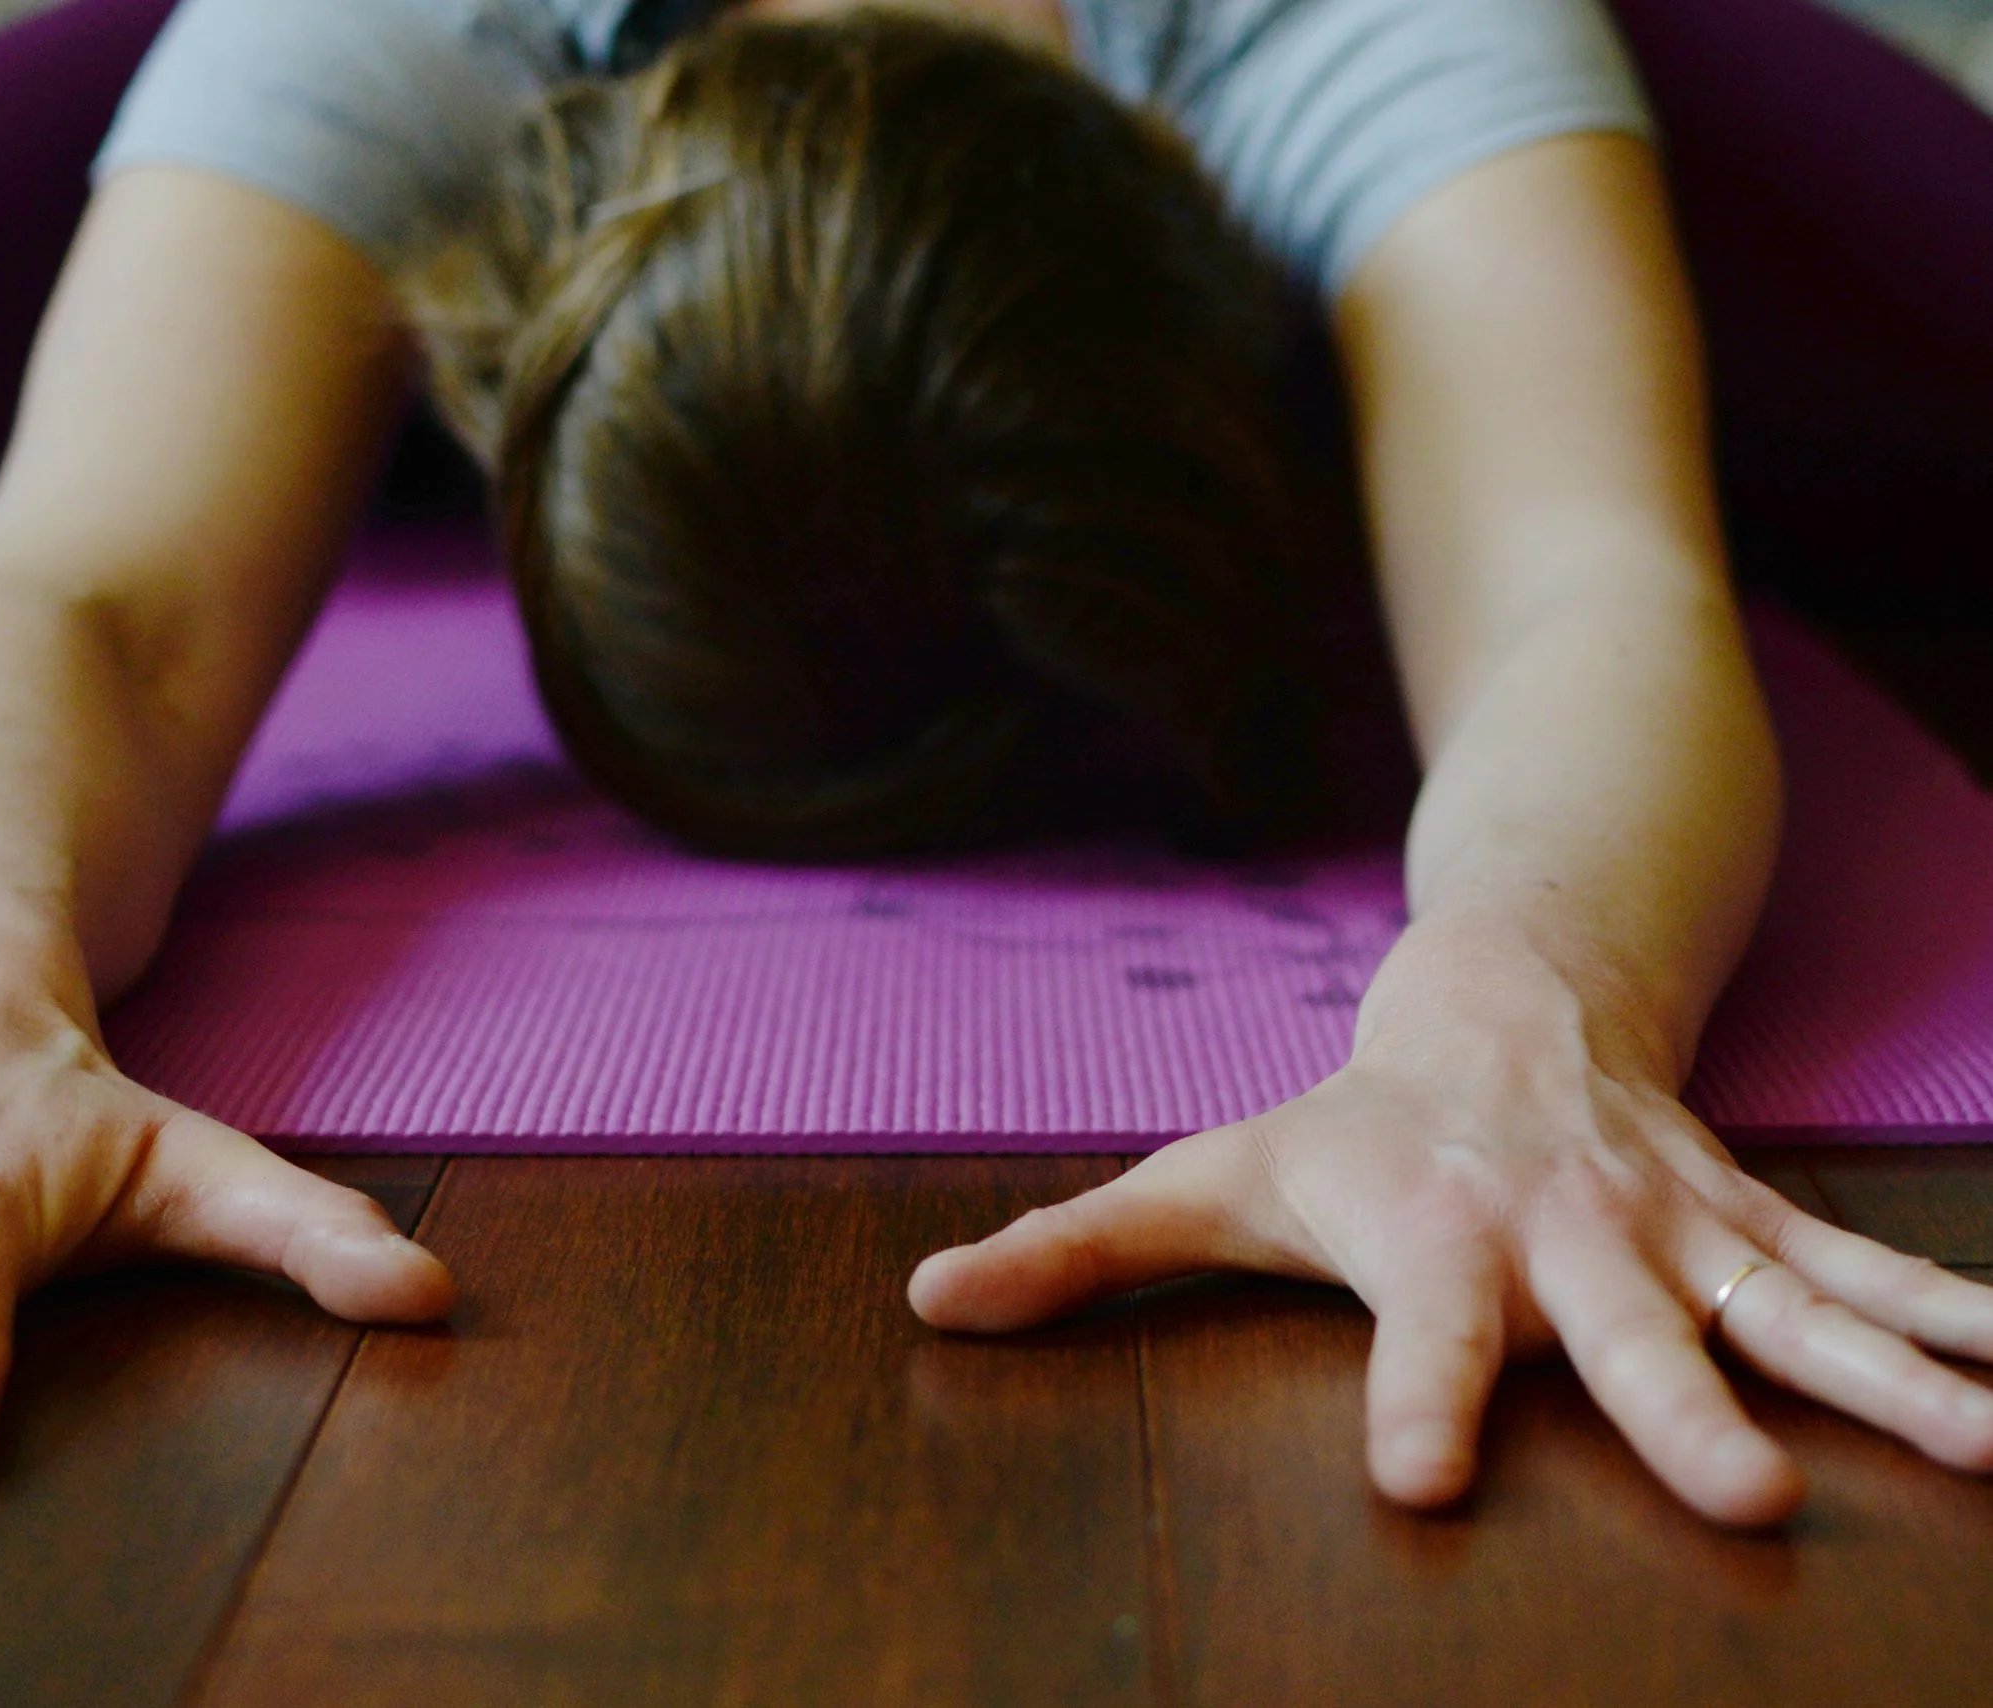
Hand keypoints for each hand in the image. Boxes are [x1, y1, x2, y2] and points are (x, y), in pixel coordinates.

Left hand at [908, 948, 1992, 1526]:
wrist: (1506, 1000)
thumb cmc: (1350, 1125)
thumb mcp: (1211, 1176)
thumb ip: (1078, 1252)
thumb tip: (925, 1300)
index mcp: (1434, 1241)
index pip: (1419, 1336)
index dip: (1415, 1403)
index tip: (1416, 1483)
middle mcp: (1569, 1240)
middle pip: (1625, 1332)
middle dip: (1684, 1412)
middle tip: (1747, 1501)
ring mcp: (1677, 1229)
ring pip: (1785, 1306)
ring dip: (1884, 1375)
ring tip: (1981, 1446)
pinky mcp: (1747, 1222)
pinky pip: (1857, 1271)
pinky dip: (1949, 1319)